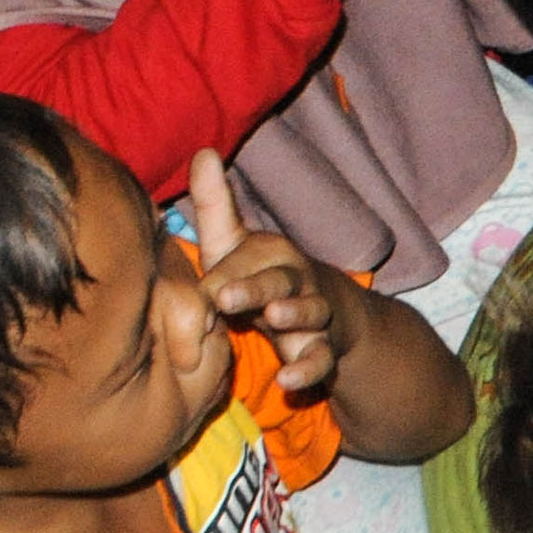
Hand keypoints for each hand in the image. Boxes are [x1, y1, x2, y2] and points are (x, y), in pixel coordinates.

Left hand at [185, 150, 359, 400]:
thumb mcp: (237, 245)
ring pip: (309, 314)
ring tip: (275, 320)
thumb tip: (202, 150)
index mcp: (273, 255)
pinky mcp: (323, 350)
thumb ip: (216, 204)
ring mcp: (314, 316)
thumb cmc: (264, 278)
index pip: (247, 261)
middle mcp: (298, 281)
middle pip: (279, 281)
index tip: (205, 290)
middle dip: (254, 288)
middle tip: (223, 297)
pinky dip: (308, 371)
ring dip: (294, 316)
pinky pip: (321, 361)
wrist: (330, 317)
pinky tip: (289, 382)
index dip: (225, 276)